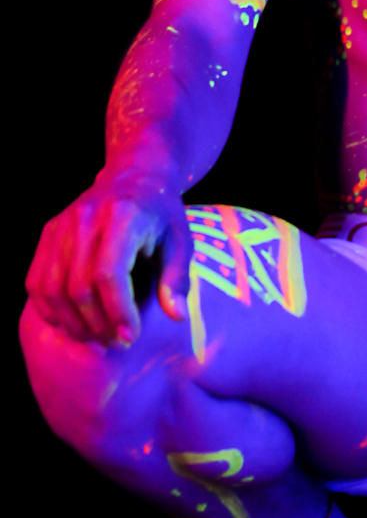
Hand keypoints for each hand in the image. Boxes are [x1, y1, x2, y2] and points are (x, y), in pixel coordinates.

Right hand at [25, 169, 191, 346]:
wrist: (135, 175)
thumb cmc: (162, 214)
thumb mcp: (181, 241)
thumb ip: (177, 278)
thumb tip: (177, 316)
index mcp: (123, 218)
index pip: (109, 273)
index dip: (117, 311)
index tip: (131, 336)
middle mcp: (86, 219)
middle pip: (78, 286)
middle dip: (96, 324)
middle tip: (117, 343)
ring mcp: (62, 225)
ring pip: (51, 287)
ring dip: (71, 322)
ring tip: (95, 339)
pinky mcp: (48, 232)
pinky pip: (36, 280)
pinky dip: (49, 309)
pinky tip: (71, 324)